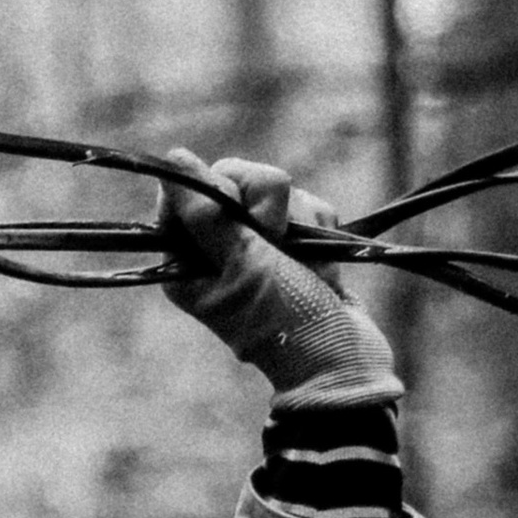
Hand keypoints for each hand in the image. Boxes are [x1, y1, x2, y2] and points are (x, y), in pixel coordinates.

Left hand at [156, 152, 394, 391]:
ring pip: (276, 189)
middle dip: (266, 204)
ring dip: (298, 221)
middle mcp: (217, 249)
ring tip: (304, 263)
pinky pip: (307, 205)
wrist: (344, 358)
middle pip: (233, 178)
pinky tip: (322, 265)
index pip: (185, 191)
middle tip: (275, 240)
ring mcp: (260, 245)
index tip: (240, 216)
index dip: (217, 189)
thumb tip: (174, 159)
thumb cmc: (285, 319)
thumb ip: (208, 212)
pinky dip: (319, 229)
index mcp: (186, 260)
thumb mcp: (242, 262)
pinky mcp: (299, 243)